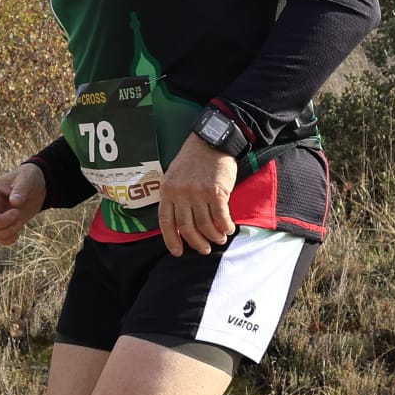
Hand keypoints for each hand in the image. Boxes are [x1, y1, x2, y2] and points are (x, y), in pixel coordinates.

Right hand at [0, 164, 47, 245]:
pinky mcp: (6, 225)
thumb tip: (14, 202)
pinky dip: (7, 240)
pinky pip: (0, 238)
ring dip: (7, 233)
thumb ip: (20, 190)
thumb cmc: (29, 178)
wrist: (39, 186)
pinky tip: (17, 235)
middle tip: (18, 214)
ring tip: (20, 222)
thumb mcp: (26, 180)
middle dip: (3, 225)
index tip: (13, 214)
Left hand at [158, 134, 237, 256]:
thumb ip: (174, 197)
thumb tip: (180, 224)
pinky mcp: (216, 191)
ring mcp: (198, 193)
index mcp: (167, 191)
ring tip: (219, 239)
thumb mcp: (174, 176)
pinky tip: (229, 229)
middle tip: (205, 249)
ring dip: (214, 236)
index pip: (166, 222)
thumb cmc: (193, 160)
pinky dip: (225, 226)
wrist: (211, 141)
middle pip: (187, 227)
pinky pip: (220, 216)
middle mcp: (181, 194)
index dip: (172, 240)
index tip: (178, 252)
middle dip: (197, 242)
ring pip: (205, 225)